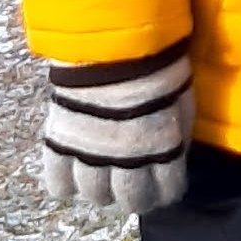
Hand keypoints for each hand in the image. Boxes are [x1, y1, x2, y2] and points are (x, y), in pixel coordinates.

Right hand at [41, 45, 192, 213]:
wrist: (110, 39)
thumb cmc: (154, 64)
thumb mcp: (181, 101)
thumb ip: (176, 135)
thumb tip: (173, 156)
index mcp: (162, 149)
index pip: (167, 192)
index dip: (166, 191)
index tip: (163, 186)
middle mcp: (127, 159)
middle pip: (130, 200)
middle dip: (135, 195)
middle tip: (133, 185)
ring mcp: (91, 153)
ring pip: (96, 194)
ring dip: (102, 190)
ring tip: (103, 176)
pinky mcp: (62, 142)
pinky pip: (59, 182)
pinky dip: (65, 185)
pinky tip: (73, 177)